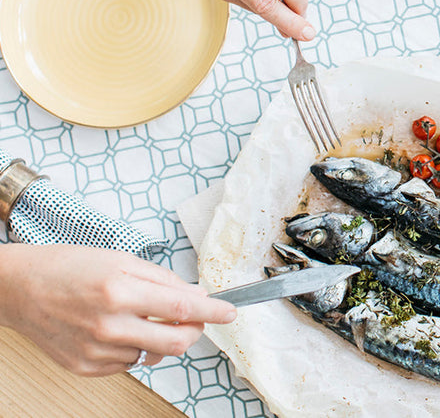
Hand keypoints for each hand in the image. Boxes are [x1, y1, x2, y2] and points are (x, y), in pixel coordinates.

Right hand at [0, 244, 236, 376]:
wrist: (19, 289)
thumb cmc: (68, 268)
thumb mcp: (121, 260)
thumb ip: (163, 280)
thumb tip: (197, 295)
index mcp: (119, 292)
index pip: (183, 308)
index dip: (213, 312)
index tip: (230, 313)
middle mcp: (109, 325)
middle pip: (176, 342)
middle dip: (194, 331)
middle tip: (194, 319)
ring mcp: (96, 351)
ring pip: (154, 355)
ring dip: (160, 338)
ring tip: (141, 317)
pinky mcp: (85, 367)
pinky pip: (129, 364)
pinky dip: (134, 348)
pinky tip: (118, 330)